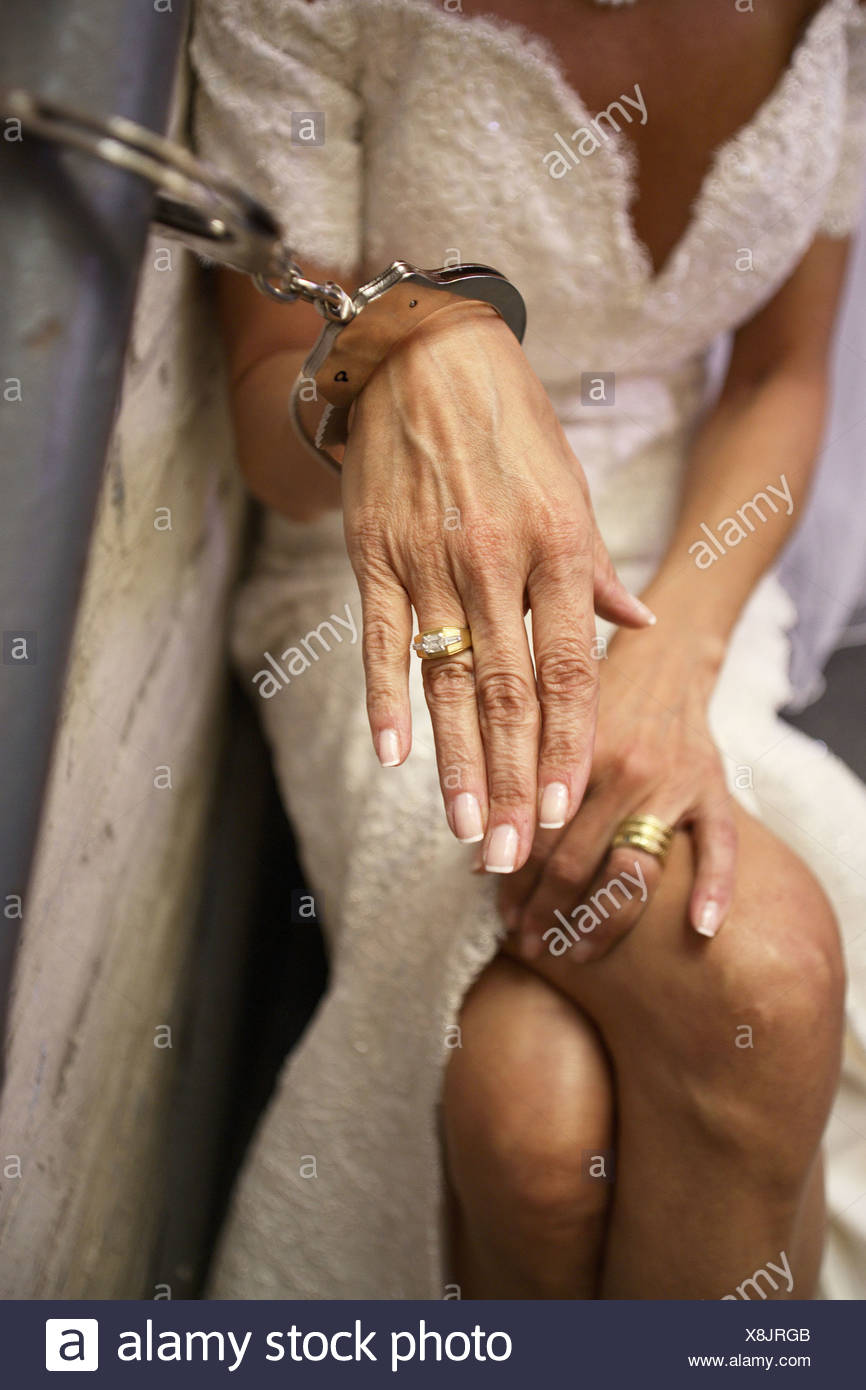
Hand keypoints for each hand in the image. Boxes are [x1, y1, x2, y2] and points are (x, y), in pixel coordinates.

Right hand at [341, 300, 653, 872]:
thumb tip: (637, 628)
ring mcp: (430, 560)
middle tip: (515, 852)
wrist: (425, 353)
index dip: (568, 744)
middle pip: (508, 693)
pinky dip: (386, 698)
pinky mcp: (374, 554)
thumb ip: (597, 571)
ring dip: (455, 762)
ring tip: (467, 829)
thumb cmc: (510, 423)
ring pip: (446, 680)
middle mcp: (496, 561)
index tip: (569, 806)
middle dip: (515, 779)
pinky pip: (381, 639)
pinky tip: (393, 755)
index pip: (568, 670)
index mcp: (557, 547)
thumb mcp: (571, 487)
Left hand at [496, 622, 736, 956]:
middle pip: (574, 861)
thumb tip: (476, 861)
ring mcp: (672, 782)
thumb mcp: (548, 730)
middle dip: (544, 913)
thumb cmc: (595, 706)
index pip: (532, 836)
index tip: (501, 921)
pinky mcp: (713, 787)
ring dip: (601, 922)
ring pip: (633, 867)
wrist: (664, 658)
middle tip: (529, 946)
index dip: (512, 884)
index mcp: (571, 753)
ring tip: (576, 952)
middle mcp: (622, 769)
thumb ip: (516, 787)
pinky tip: (700, 930)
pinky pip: (722, 846)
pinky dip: (716, 889)